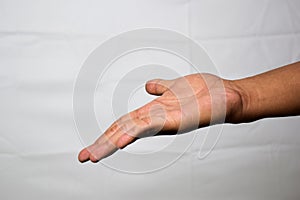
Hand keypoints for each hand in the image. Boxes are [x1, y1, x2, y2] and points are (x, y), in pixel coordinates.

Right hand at [78, 73, 242, 162]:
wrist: (226, 96)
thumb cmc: (203, 93)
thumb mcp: (175, 87)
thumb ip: (161, 87)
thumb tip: (149, 86)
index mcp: (153, 112)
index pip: (124, 124)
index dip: (107, 133)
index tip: (92, 146)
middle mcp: (156, 120)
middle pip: (123, 131)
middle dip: (102, 145)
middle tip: (83, 157)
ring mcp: (164, 121)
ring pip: (132, 131)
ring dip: (111, 143)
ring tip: (93, 154)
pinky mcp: (175, 119)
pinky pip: (150, 126)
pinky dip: (133, 133)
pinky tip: (119, 141)